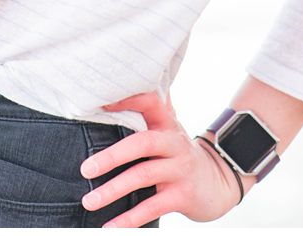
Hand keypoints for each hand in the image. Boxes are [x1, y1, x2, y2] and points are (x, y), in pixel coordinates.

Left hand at [81, 91, 241, 226]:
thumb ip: (152, 109)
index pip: (149, 102)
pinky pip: (152, 207)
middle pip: (143, 142)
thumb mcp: (169, 129)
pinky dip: (129, 219)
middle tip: (85, 169)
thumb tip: (129, 82)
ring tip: (89, 201)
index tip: (98, 103)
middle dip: (112, 155)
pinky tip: (109, 228)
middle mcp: (175, 142)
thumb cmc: (180, 154)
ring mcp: (180, 169)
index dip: (126, 99)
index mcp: (167, 124)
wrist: (218, 182)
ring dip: (113, 190)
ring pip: (144, 175)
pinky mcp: (183, 195)